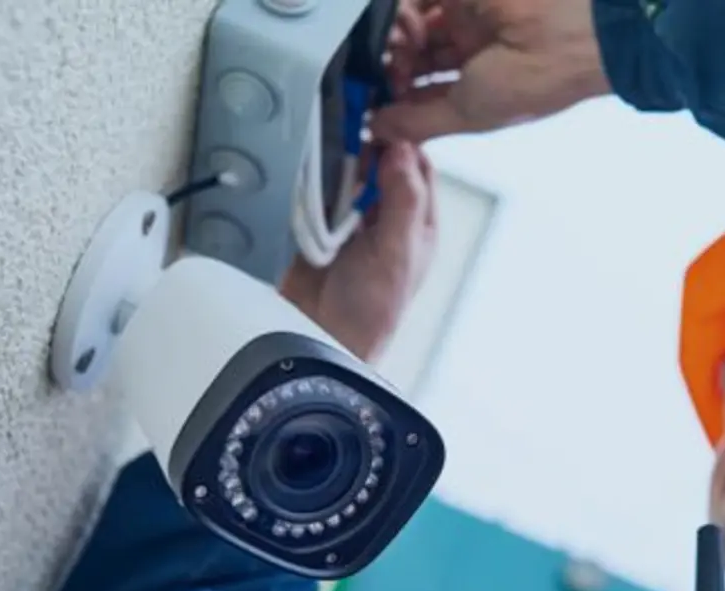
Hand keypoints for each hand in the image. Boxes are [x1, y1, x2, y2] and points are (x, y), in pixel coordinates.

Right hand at [280, 142, 436, 362]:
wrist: (319, 339)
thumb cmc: (370, 310)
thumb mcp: (396, 252)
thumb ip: (403, 201)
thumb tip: (404, 149)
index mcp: (417, 222)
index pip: (417, 165)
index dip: (403, 138)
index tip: (382, 117)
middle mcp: (387, 217)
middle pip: (380, 163)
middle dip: (366, 143)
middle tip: (347, 125)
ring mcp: (352, 220)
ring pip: (348, 173)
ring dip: (337, 159)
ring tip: (327, 143)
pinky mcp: (318, 225)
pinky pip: (317, 190)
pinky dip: (313, 177)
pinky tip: (307, 166)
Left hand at [373, 0, 610, 141]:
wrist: (562, 37)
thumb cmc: (533, 82)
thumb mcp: (466, 114)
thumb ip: (418, 122)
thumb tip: (381, 129)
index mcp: (477, 86)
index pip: (424, 92)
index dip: (398, 101)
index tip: (374, 109)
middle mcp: (469, 52)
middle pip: (413, 57)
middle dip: (392, 70)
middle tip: (383, 79)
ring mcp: (463, 19)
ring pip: (410, 27)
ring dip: (396, 43)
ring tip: (402, 56)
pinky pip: (414, 1)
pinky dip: (401, 14)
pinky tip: (407, 31)